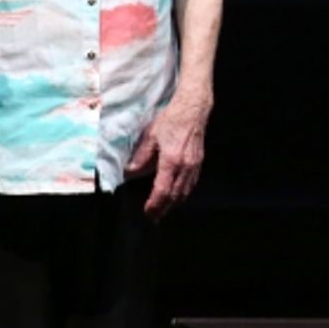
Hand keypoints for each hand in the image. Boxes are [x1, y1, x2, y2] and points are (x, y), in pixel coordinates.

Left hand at [126, 91, 210, 221]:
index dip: (155, 204)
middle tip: (153, 217)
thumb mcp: (151, 136)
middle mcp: (185, 167)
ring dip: (173, 204)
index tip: (148, 212)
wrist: (192, 110)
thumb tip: (130, 172)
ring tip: (163, 210)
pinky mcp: (198, 164)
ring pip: (184, 192)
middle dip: (163, 209)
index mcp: (171, 161)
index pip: (163, 190)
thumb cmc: (170, 120)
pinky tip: (176, 196)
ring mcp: (194, 167)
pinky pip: (191, 185)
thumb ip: (141, 156)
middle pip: (175, 196)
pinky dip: (182, 194)